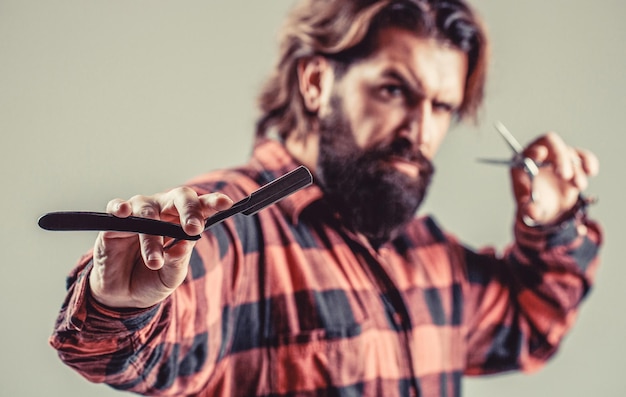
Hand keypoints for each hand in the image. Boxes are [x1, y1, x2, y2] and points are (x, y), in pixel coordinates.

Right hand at [89, 187, 232, 308]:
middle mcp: (163, 211)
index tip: (225, 204)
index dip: (213, 202)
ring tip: (155, 261)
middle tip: (192, 228)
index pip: (202, 206)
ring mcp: (139, 214)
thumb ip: (177, 261)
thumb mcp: (171, 276)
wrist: (123, 296)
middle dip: (189, 211)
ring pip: (148, 212)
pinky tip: (123, 212)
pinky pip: (117, 208)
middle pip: (179, 198)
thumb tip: (184, 244)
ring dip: (152, 237)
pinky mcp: (114, 223)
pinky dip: (119, 207)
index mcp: (183, 221)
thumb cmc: (153, 279)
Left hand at [511, 132, 598, 224]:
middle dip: (559, 157)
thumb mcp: (529, 210)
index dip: (533, 151)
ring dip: (576, 169)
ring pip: (568, 153)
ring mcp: (557, 156)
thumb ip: (529, 210)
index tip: (540, 154)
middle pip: (550, 143)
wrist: (548, 207)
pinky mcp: (573, 161)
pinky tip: (591, 171)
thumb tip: (532, 212)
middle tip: (564, 175)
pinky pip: (583, 156)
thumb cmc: (533, 204)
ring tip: (578, 186)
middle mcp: (540, 154)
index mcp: (522, 162)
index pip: (527, 151)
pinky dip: (588, 162)